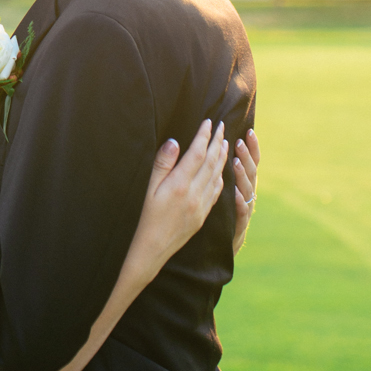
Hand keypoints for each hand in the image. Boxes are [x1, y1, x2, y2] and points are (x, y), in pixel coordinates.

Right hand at [117, 119, 228, 296]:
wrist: (151, 249)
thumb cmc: (144, 216)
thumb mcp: (147, 188)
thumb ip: (162, 164)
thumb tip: (175, 142)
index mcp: (180, 184)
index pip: (197, 153)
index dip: (204, 135)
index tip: (209, 121)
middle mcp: (194, 194)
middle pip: (211, 162)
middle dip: (218, 141)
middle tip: (223, 125)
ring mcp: (201, 206)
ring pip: (217, 176)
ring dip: (223, 157)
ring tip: (226, 142)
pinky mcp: (202, 215)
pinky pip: (216, 191)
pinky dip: (221, 176)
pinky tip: (221, 170)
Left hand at [233, 129, 259, 251]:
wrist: (224, 244)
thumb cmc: (223, 210)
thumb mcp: (224, 187)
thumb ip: (224, 167)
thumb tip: (221, 143)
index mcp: (244, 183)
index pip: (251, 162)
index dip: (252, 147)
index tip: (249, 131)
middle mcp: (248, 194)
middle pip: (251, 172)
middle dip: (246, 156)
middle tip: (238, 142)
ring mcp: (246, 209)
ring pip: (248, 190)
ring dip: (242, 175)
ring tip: (235, 162)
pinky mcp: (240, 225)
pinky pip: (242, 213)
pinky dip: (240, 203)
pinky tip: (235, 194)